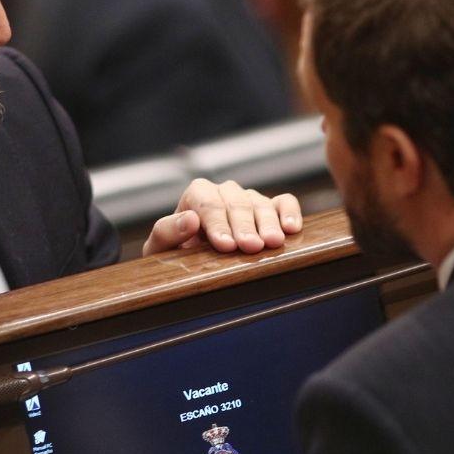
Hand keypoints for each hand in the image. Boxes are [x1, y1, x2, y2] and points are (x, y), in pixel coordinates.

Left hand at [143, 178, 302, 255]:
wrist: (191, 261)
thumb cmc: (174, 254)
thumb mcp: (160, 247)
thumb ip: (167, 231)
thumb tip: (190, 219)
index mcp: (198, 194)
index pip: (208, 203)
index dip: (217, 223)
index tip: (225, 245)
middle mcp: (225, 191)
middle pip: (237, 203)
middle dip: (244, 226)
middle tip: (251, 247)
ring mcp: (249, 199)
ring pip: (260, 203)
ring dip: (268, 223)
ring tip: (273, 243)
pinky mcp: (270, 209)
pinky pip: (284, 202)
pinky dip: (289, 212)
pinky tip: (292, 228)